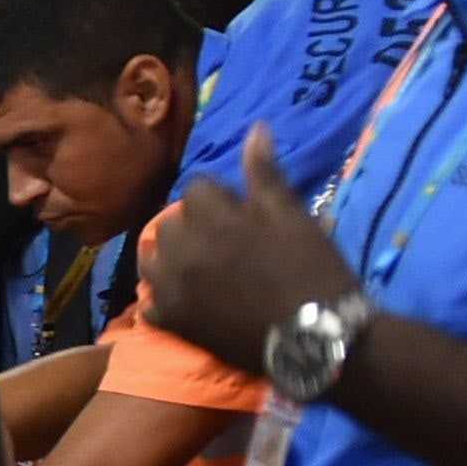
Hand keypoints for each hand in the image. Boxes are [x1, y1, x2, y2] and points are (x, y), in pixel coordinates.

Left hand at [142, 132, 355, 369]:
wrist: (315, 337)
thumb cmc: (310, 270)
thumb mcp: (291, 215)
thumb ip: (264, 173)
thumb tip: (256, 128)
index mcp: (211, 219)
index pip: (196, 187)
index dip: (220, 197)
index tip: (242, 214)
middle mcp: (181, 250)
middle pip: (171, 223)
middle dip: (193, 225)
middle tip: (227, 244)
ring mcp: (172, 289)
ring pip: (153, 259)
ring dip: (173, 259)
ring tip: (203, 270)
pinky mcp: (172, 324)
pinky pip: (150, 303)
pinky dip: (164, 299)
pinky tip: (189, 301)